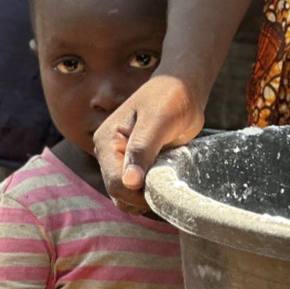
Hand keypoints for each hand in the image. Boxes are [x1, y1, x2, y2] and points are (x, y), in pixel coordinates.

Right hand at [94, 75, 204, 213]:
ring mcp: (120, 161)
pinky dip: (150, 194)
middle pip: (119, 193)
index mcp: (106, 141)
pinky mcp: (134, 166)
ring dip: (146, 198)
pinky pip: (136, 192)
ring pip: (126, 197)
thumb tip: (130, 181)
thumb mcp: (158, 120)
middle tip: (168, 186)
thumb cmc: (171, 97)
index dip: (138, 193)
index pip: (115, 183)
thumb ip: (143, 149)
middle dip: (142, 197)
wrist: (183, 90)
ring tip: (167, 182)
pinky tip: (165, 183)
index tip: (163, 189)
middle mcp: (108, 154)